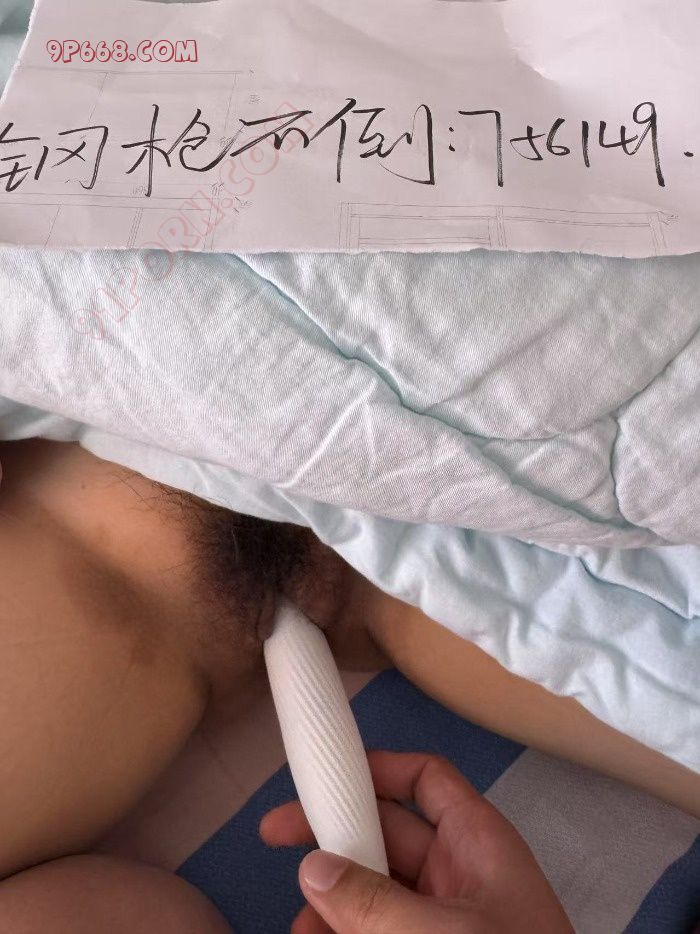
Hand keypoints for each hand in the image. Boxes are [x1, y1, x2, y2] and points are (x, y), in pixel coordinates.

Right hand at [260, 751, 572, 933]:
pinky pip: (379, 926)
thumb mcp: (441, 933)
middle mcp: (459, 873)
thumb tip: (313, 868)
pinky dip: (346, 930)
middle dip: (334, 839)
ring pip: (375, 887)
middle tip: (276, 837)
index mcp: (477, 842)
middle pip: (385, 832)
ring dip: (332, 899)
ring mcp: (446, 917)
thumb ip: (374, 903)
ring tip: (300, 927)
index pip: (427, 780)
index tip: (325, 776)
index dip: (377, 768)